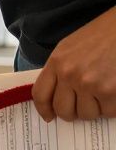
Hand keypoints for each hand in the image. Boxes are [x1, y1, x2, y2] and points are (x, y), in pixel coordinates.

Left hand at [32, 6, 115, 121]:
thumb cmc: (105, 33)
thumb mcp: (72, 46)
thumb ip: (62, 68)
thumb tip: (58, 94)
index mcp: (57, 62)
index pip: (40, 95)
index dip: (44, 109)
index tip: (50, 116)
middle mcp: (70, 75)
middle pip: (63, 110)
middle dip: (73, 113)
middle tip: (83, 107)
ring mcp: (90, 84)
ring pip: (86, 114)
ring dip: (95, 109)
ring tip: (103, 95)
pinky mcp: (110, 91)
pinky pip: (108, 111)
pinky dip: (112, 107)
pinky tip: (115, 94)